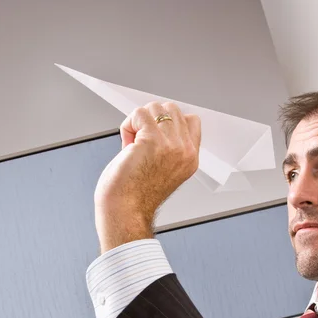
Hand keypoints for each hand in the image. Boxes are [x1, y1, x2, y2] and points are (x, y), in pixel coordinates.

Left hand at [94, 101, 200, 252]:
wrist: (126, 210)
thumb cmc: (136, 194)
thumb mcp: (166, 168)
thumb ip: (170, 146)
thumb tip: (157, 119)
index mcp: (190, 159)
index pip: (191, 120)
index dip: (169, 121)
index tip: (154, 135)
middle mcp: (185, 152)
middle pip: (172, 109)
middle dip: (152, 117)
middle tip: (141, 139)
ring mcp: (171, 145)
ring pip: (155, 107)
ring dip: (138, 121)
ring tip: (133, 143)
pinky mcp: (152, 141)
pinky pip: (138, 114)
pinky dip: (127, 126)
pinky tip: (127, 145)